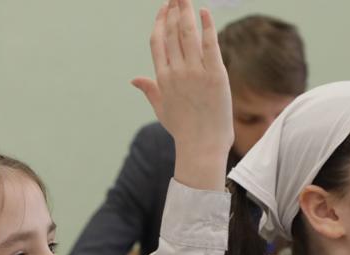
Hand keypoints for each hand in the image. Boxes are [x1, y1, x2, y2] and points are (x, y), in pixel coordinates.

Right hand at [131, 0, 232, 190]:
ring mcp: (195, 73)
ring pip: (188, 34)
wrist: (202, 146)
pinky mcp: (215, 75)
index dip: (160, 21)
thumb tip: (134, 80)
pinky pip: (210, 44)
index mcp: (162, 78)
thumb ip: (149, 89)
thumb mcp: (162, 109)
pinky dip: (207, 26)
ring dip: (186, 12)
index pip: (158, 41)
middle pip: (171, 33)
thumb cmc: (183, 130)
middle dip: (173, 10)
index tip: (164, 8)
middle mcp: (176, 72)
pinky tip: (205, 11)